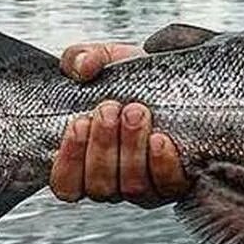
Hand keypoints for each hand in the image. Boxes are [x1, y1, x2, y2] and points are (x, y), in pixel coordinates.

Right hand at [49, 41, 190, 205]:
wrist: (178, 82)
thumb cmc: (132, 80)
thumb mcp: (104, 61)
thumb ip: (81, 57)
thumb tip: (82, 66)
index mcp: (85, 161)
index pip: (65, 184)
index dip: (68, 160)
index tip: (78, 123)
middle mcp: (112, 181)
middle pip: (99, 185)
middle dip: (102, 145)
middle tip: (111, 108)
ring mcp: (145, 186)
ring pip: (131, 186)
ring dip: (131, 148)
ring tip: (137, 112)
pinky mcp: (175, 183)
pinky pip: (166, 184)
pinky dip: (161, 163)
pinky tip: (160, 139)